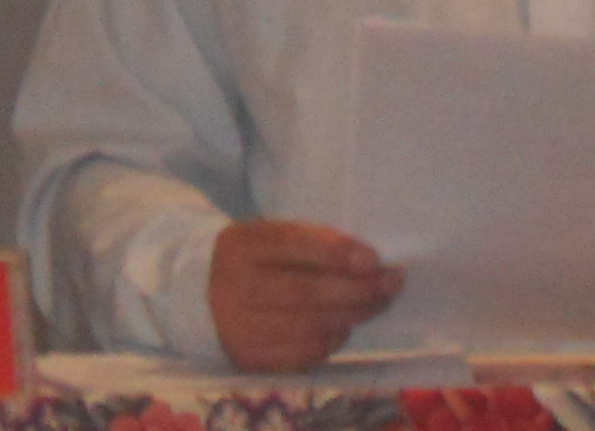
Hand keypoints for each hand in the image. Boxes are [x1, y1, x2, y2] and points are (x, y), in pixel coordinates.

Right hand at [208, 219, 403, 370]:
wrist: (202, 297)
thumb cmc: (255, 260)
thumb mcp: (272, 236)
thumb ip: (313, 242)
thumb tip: (368, 260)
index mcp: (242, 245)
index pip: (292, 244)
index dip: (336, 253)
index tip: (373, 258)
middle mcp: (235, 286)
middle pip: (305, 292)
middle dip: (357, 288)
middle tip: (392, 282)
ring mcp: (239, 327)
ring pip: (308, 327)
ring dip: (353, 315)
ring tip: (378, 302)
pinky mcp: (249, 358)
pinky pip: (301, 354)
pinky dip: (331, 341)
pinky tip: (344, 326)